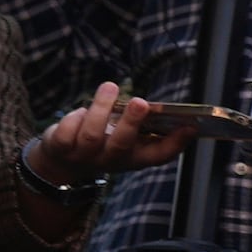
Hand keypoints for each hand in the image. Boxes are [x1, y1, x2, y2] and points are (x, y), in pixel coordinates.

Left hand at [28, 79, 195, 184]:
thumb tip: (168, 111)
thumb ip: (144, 128)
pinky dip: (74, 117)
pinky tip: (82, 110)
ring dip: (101, 109)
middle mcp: (111, 161)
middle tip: (140, 102)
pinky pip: (67, 132)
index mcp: (134, 158)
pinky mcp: (61, 149)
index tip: (190, 126)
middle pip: (122, 145)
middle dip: (131, 122)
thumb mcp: (126, 140)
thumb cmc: (103, 144)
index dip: (176, 144)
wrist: (61, 164)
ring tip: (110, 87)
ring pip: (92, 135)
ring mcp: (85, 157)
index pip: (158, 156)